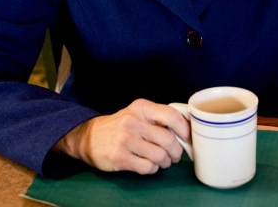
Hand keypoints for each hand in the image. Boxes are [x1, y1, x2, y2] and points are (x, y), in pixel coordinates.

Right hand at [55, 98, 190, 173]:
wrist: (89, 137)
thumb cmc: (120, 126)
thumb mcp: (137, 113)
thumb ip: (158, 117)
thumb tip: (186, 129)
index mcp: (141, 107)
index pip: (172, 116)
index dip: (185, 129)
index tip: (188, 138)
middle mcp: (133, 121)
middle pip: (168, 140)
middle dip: (176, 151)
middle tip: (174, 155)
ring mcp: (126, 140)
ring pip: (160, 156)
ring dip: (165, 162)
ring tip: (162, 161)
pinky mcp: (120, 157)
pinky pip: (148, 167)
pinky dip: (152, 169)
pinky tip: (148, 164)